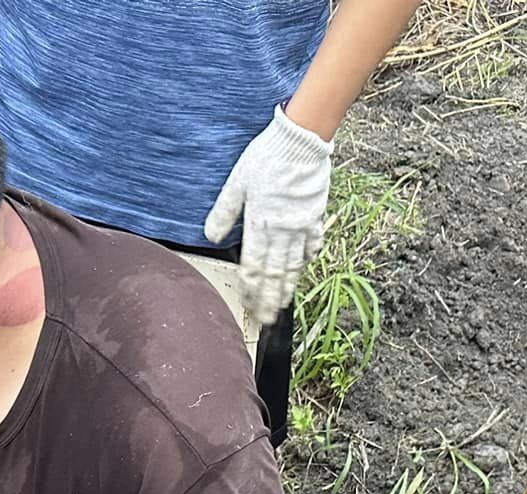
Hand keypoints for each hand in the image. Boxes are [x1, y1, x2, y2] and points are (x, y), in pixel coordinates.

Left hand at [203, 105, 333, 327]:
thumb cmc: (269, 157)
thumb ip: (224, 211)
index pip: (254, 266)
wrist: (302, 141)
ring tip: (282, 306)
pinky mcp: (315, 216)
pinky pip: (312, 244)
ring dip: (286, 288)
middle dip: (268, 299)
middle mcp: (282, 230)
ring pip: (293, 265)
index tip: (248, 304)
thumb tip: (211, 235)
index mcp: (260, 223)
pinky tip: (303, 270)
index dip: (250, 288)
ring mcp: (301, 226)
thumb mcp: (237, 182)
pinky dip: (307, 260)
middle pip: (274, 273)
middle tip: (265, 319)